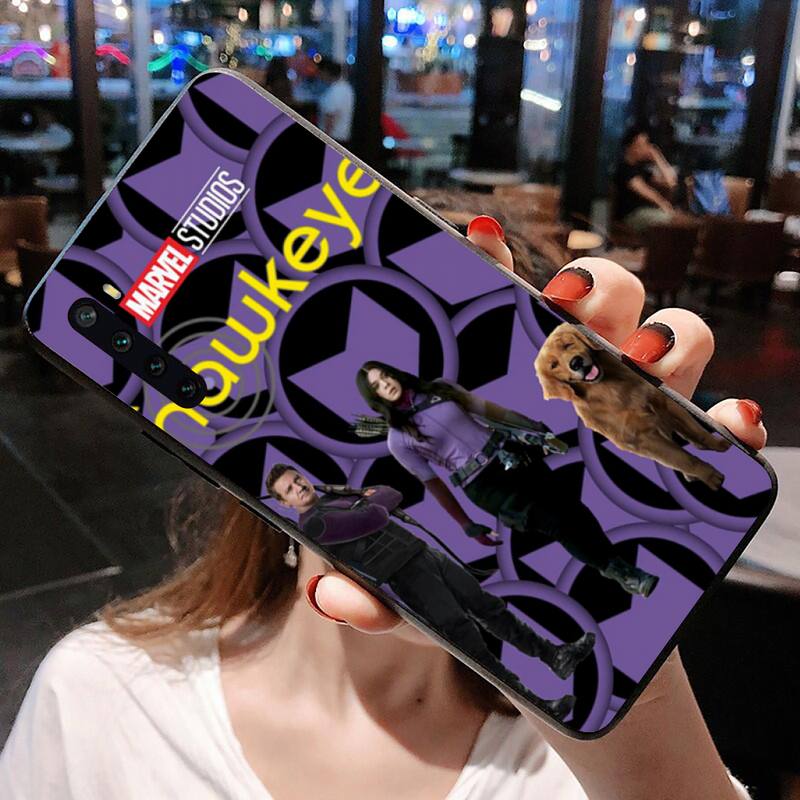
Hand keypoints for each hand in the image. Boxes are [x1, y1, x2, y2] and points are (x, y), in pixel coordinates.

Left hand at [306, 218, 764, 799]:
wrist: (552, 629)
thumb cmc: (476, 578)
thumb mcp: (420, 578)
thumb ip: (377, 582)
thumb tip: (330, 592)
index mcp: (504, 389)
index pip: (500, 305)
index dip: (493, 265)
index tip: (478, 242)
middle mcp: (570, 388)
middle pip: (597, 302)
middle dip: (593, 286)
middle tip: (566, 307)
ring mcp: (627, 419)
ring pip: (665, 339)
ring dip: (664, 334)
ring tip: (641, 357)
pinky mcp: (673, 465)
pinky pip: (716, 427)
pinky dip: (729, 420)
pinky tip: (728, 423)